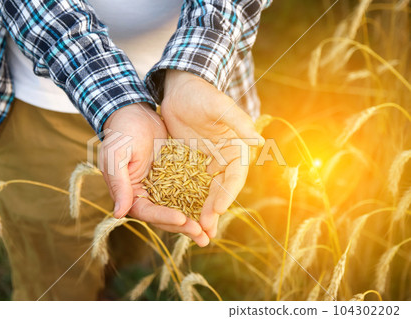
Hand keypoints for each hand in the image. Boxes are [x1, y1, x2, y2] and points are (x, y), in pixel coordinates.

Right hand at [99, 103, 209, 246]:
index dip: (164, 217)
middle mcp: (146, 195)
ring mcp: (162, 187)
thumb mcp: (116, 155)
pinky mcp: (175, 177)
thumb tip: (118, 214)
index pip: (147, 212)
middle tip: (203, 236)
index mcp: (130, 194)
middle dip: (184, 226)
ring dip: (194, 220)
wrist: (135, 112)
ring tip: (211, 232)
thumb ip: (119, 184)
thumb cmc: (121, 132)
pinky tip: (214, 210)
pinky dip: (200, 202)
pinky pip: (188, 192)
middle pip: (165, 216)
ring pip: (179, 208)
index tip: (182, 219)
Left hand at [161, 70, 263, 238]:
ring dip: (203, 210)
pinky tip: (181, 214)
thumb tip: (258, 141)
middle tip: (205, 229)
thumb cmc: (202, 95)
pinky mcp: (191, 164)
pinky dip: (188, 200)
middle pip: (221, 189)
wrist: (180, 90)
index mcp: (236, 148)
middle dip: (214, 209)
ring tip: (197, 231)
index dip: (228, 194)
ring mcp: (208, 163)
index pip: (234, 176)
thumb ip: (238, 122)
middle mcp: (224, 159)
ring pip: (207, 191)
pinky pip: (190, 185)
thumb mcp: (220, 106)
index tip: (218, 210)